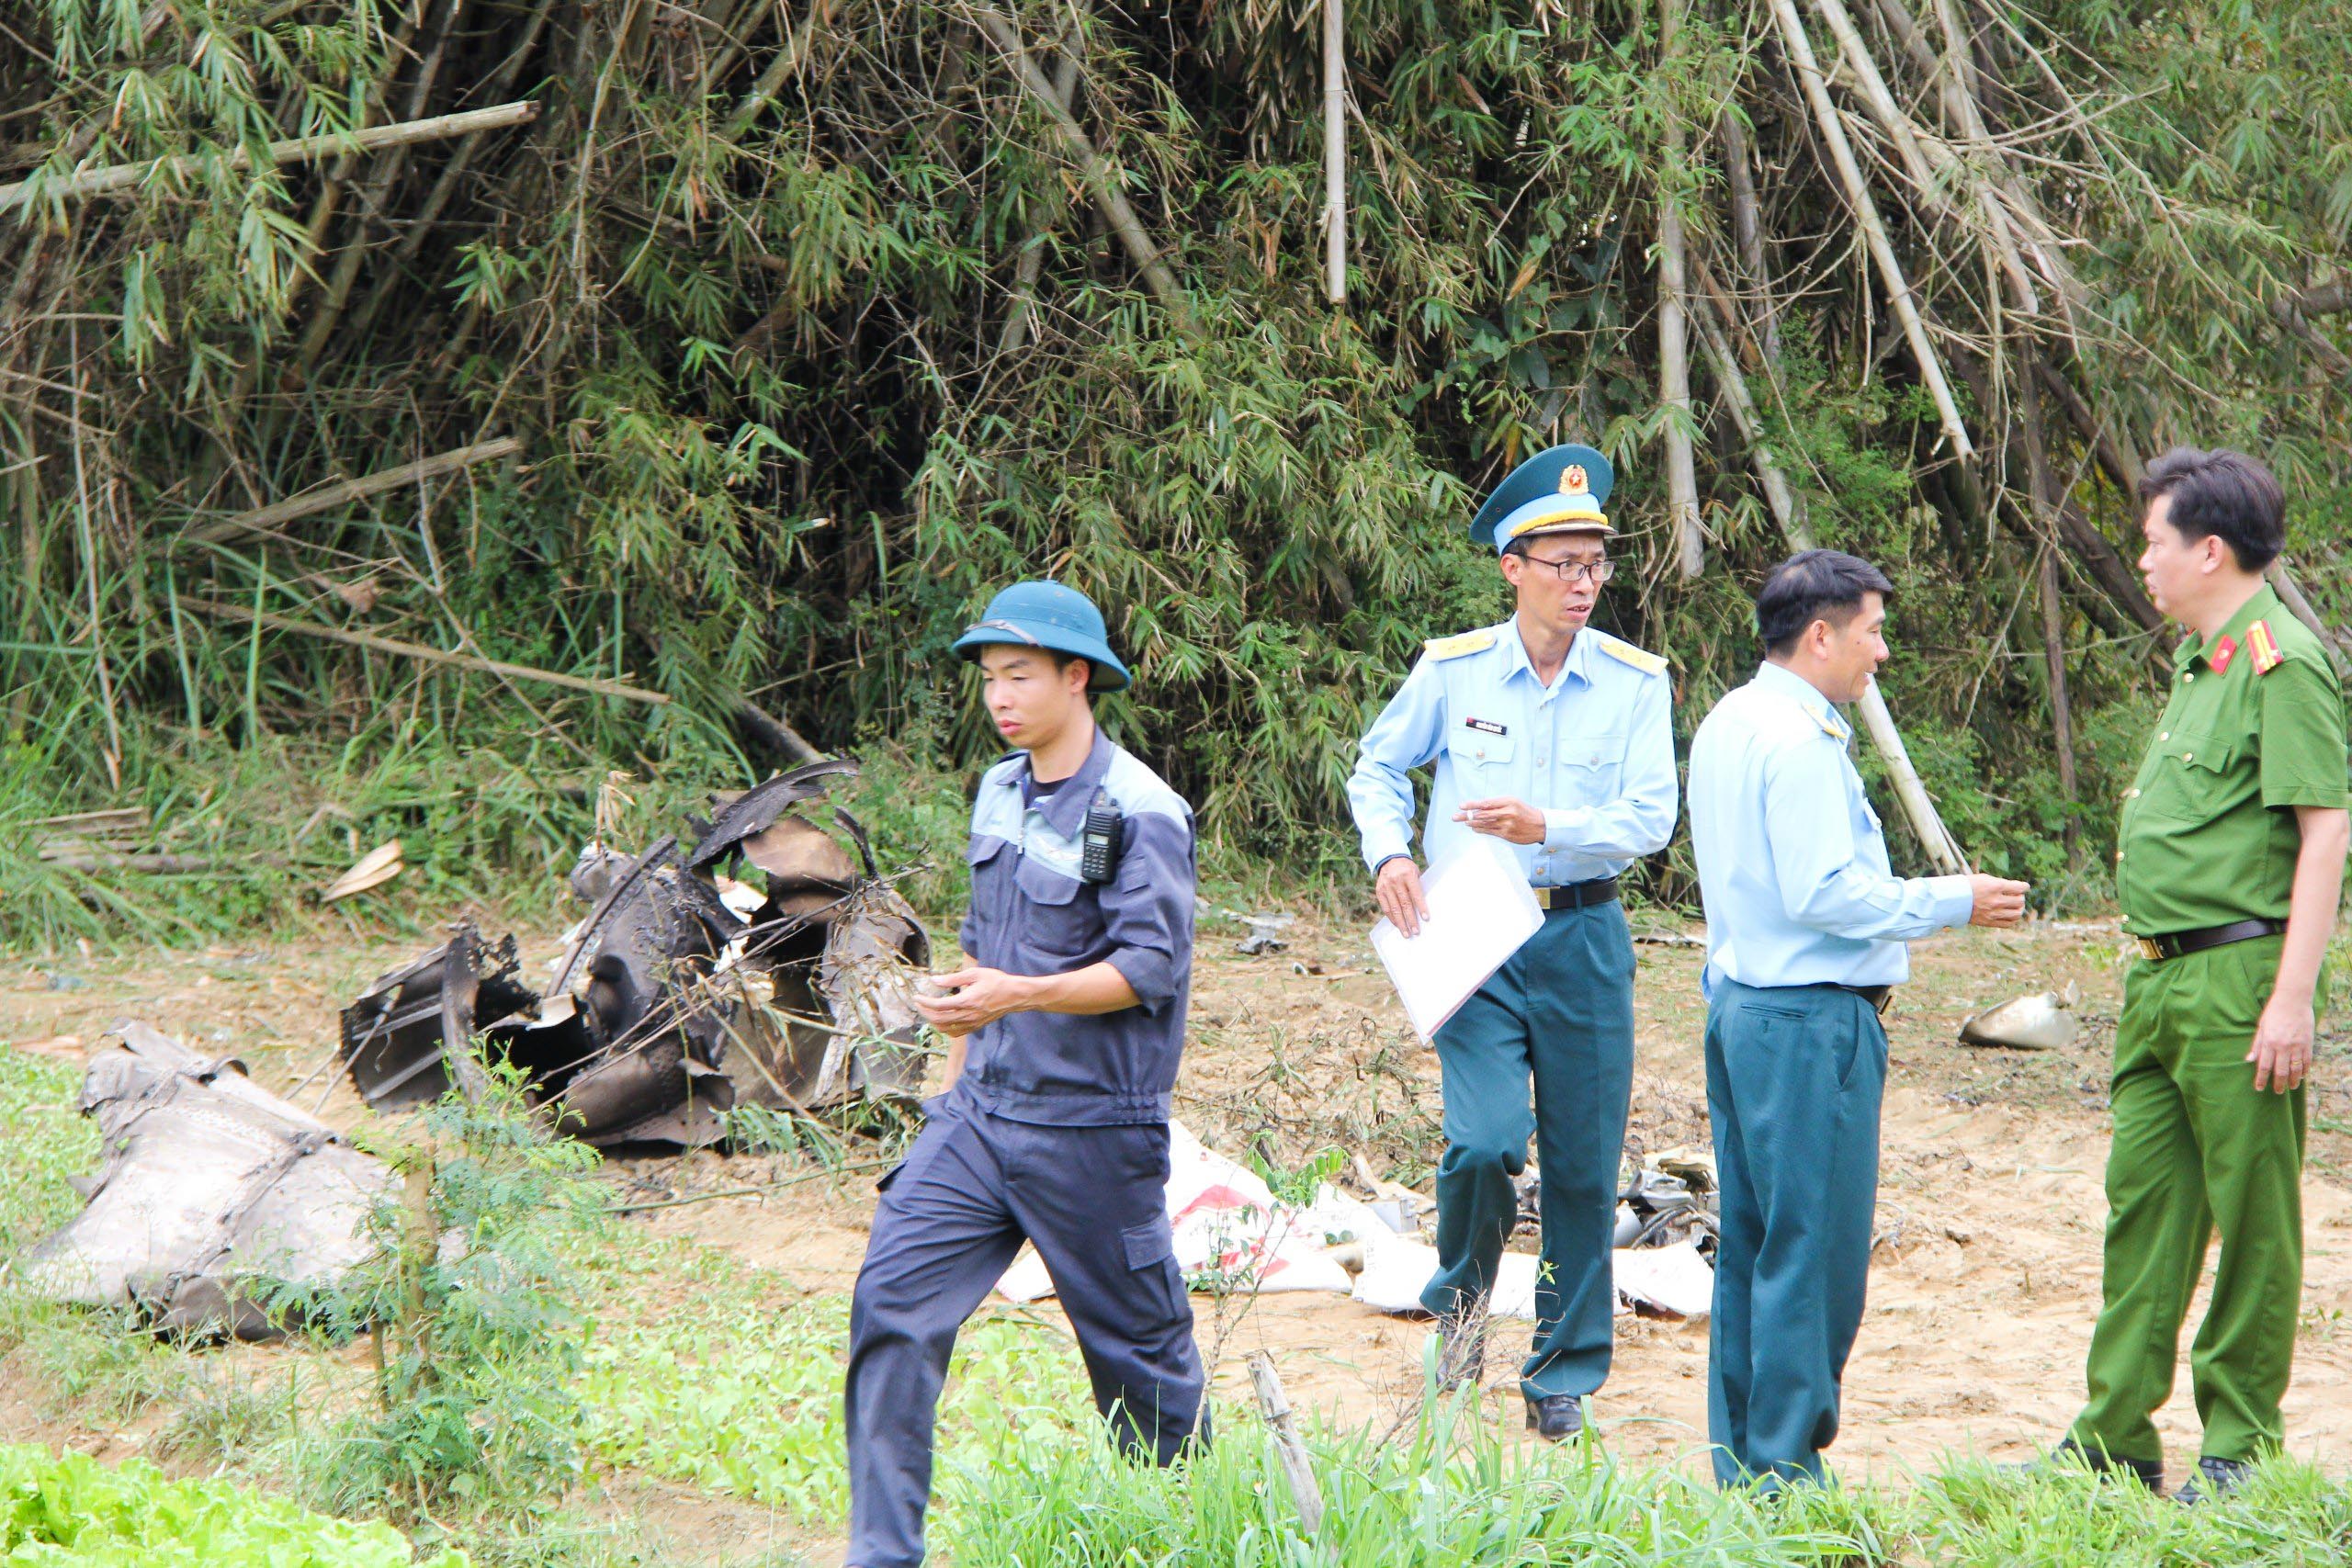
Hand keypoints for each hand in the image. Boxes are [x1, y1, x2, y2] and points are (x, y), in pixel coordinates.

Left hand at [911, 967, 1034, 1033]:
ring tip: (928, 1011)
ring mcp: (972, 1023)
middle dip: (925, 1012)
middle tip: (919, 1003)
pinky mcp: (975, 1027)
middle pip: (938, 1019)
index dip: (924, 1002)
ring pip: (945, 1029)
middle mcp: (968, 1015)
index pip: (938, 1006)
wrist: (1014, 995)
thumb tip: (934, 980)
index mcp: (967, 1000)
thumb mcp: (974, 974)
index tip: (916, 997)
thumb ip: (952, 979)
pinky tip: (942, 1019)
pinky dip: (944, 1028)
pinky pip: (955, 1033)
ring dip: (933, 1021)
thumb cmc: (996, 981)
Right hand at [1375, 857, 1430, 937]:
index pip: (1415, 894)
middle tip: (1416, 932)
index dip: (1421, 907)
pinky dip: (1392, 918)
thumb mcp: (1415, 872)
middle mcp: (1396, 881)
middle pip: (1404, 904)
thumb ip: (1418, 887)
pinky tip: (1397, 925)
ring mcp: (1386, 887)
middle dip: (1411, 920)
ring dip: (1401, 923)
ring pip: (1394, 909)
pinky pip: (1386, 908)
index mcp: (1408, 875)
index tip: (1426, 918)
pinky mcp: (1379, 891)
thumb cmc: (1407, 868)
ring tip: (1406, 934)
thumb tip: (1423, 908)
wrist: (1390, 859)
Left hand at [1454, 797, 1544, 844]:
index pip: (1486, 803)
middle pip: (1483, 814)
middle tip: (1455, 816)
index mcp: (1509, 801)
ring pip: (1485, 824)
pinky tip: (1473, 827)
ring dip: (1471, 823)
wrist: (1540, 826)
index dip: (1472, 804)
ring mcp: (1507, 825)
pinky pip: (1490, 832)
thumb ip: (1497, 804)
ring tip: (1463, 821)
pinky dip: (1480, 829)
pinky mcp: (1507, 834)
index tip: (1461, 805)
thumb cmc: (1524, 811)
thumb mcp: (1513, 802)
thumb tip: (1477, 806)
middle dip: (1467, 815)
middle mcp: (1507, 813)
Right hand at [1966, 874, 2029, 927]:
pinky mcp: (1989, 922)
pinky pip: (2008, 923)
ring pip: (2017, 914)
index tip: (2024, 887)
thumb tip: (2016, 889)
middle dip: (2020, 897)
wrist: (1952, 900)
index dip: (2025, 887)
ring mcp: (1993, 913)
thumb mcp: (1985, 879)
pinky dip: (2012, 919)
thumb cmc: (1968, 886)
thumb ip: (2001, 884)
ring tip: (2015, 906)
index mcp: (1995, 887)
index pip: (2020, 887)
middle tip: (2016, 895)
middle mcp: (1996, 900)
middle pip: (2020, 901)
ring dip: (2019, 909)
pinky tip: (2009, 914)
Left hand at [2248, 991, 2315, 1092]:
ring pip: (2296, 1069)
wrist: (2293, 1000)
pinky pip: (2307, 1061)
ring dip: (2293, 1080)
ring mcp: (2297, 1046)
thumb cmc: (2273, 1012)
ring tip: (2291, 1087)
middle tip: (2277, 1091)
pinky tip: (2302, 1075)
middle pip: (2281, 1071)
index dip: (2261, 1079)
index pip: (2264, 1066)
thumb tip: (2248, 1060)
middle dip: (2279, 1084)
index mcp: (2269, 1042)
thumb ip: (2256, 1045)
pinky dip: (2305, 1070)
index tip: (2259, 1088)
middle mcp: (2283, 1046)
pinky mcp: (2308, 1043)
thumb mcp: (2261, 1027)